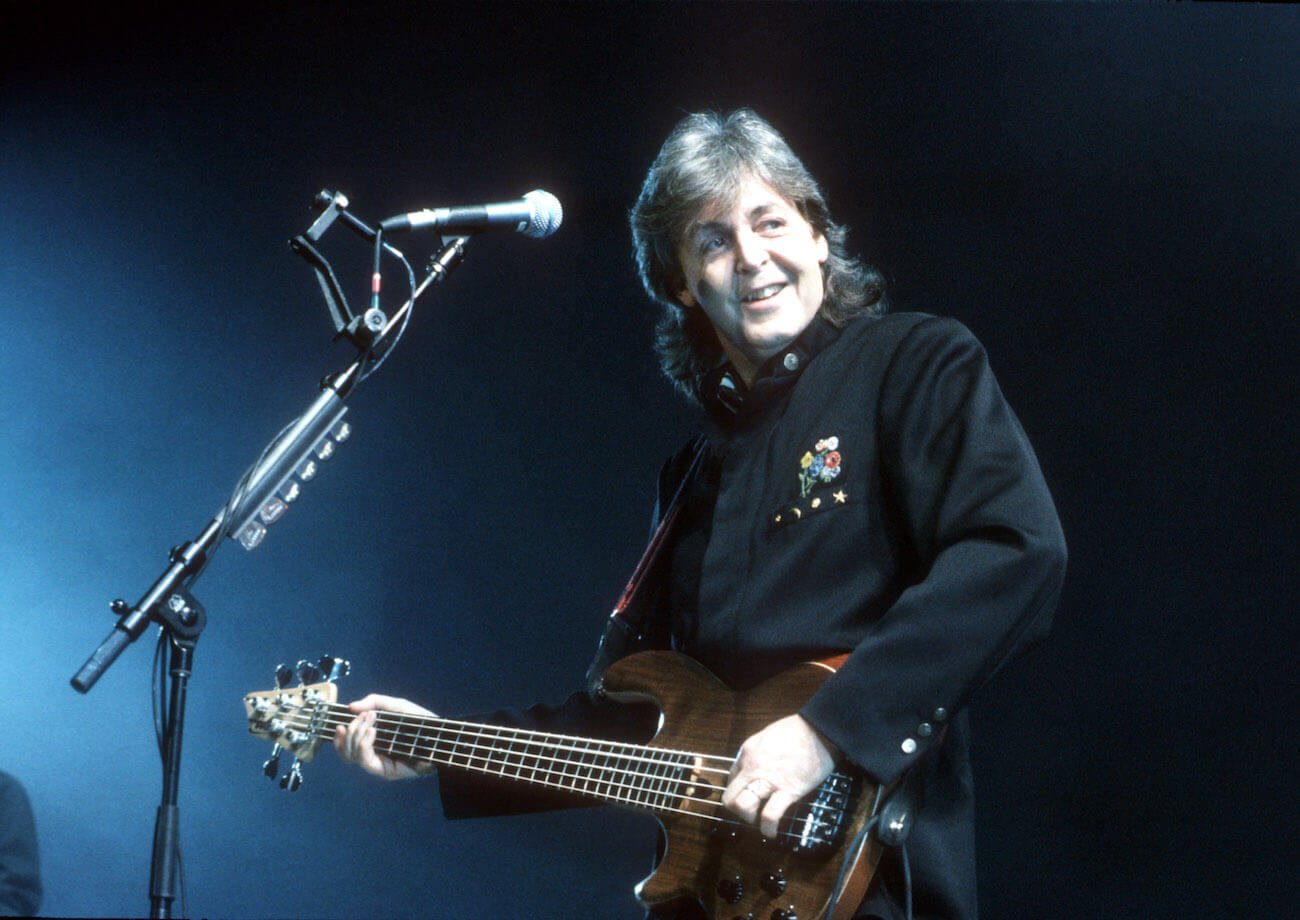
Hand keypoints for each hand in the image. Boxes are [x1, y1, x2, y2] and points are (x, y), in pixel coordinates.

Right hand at [334, 693, 437, 780]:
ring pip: (352, 756)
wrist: (440, 736)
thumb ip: (376, 702)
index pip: (345, 745)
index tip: (340, 721)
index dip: (338, 736)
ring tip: (370, 722)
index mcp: (372, 740)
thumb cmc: (421, 722)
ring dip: (356, 736)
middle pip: (345, 750)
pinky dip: (364, 745)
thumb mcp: (397, 706)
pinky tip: (372, 732)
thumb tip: (351, 706)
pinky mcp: (385, 771)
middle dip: (350, 730)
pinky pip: (365, 761)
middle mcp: (372, 753)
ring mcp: (378, 763)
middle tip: (366, 716)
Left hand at [721, 714, 837, 838]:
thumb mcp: (767, 736)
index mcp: (747, 752)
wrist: (818, 730)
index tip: (748, 794)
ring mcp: (769, 780)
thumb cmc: (796, 730)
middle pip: (730, 797)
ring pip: (743, 806)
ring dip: (749, 819)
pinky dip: (768, 828)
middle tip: (750, 811)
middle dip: (737, 809)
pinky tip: (771, 832)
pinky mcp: (788, 791)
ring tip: (759, 821)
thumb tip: (755, 767)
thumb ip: (758, 753)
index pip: (731, 778)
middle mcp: (752, 767)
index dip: (739, 790)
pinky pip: (770, 815)